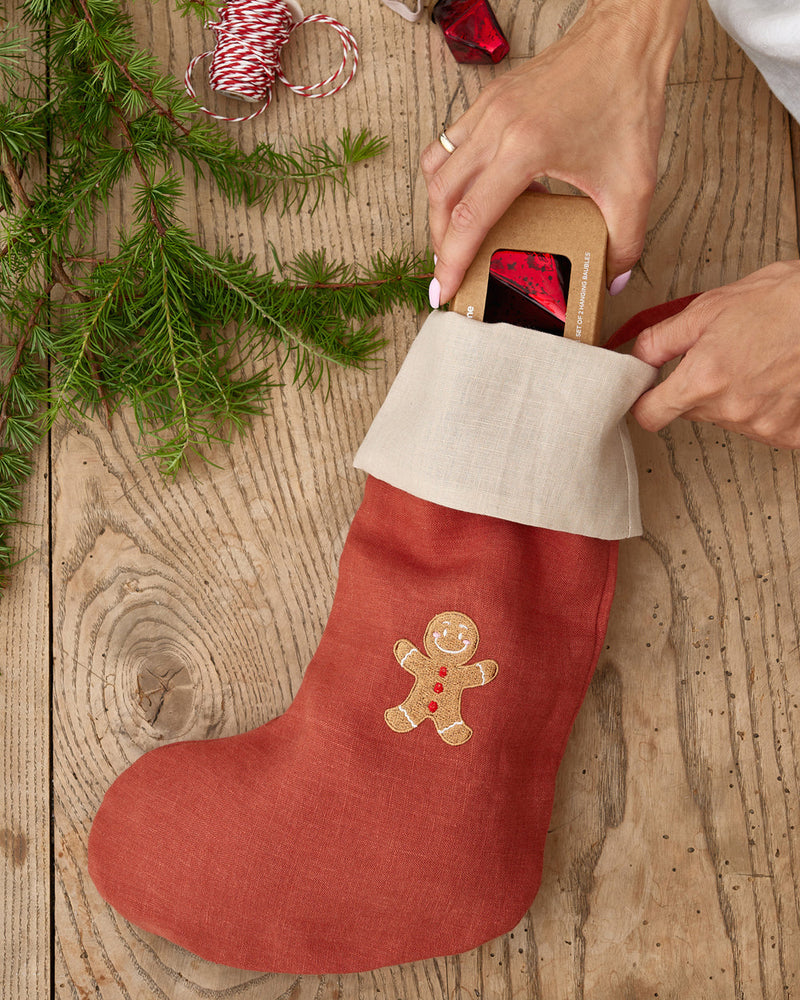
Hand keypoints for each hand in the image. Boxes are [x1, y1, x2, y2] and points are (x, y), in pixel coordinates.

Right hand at [421, 0, 688, 305]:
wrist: (625, 40)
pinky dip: (450, 177)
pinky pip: (449, 144)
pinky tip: (475, 194)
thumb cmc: (627, 101)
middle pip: (441, 196)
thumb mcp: (634, 184)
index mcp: (525, 148)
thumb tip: (612, 281)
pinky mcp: (489, 100)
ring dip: (438, 209)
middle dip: (439, 242)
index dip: (451, 261)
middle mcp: (496, 126)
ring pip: (437, 168)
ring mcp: (487, 109)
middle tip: (450, 271)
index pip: (470, 217)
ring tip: (453, 238)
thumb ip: (627, 241)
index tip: (443, 291)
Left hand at [631, 260, 799, 447]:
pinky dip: (766, 409)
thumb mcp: (709, 308)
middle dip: (699, 388)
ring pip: (728, 419)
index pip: (650, 416)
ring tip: (757, 364)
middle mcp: (732, 409)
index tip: (649, 393)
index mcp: (704, 380)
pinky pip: (763, 427)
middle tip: (724, 357)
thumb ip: (662, 339)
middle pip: (692, 413)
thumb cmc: (781, 302)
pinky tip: (777, 383)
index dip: (646, 401)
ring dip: (734, 398)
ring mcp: (763, 426)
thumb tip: (636, 359)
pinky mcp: (790, 434)